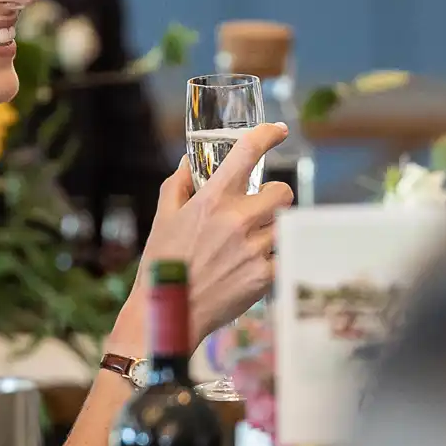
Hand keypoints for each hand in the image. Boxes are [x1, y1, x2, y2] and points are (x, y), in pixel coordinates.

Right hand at [128, 123, 292, 350]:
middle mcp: (237, 220)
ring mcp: (254, 249)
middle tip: (258, 209)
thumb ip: (178, 184)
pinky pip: (282, 256)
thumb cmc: (161, 265)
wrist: (168, 314)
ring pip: (284, 225)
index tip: (279, 131)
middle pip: (283, 192)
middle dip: (274, 197)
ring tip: (250, 244)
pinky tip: (252, 266)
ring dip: (272, 230)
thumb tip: (188, 161)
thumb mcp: (162, 218)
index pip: (247, 153)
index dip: (268, 135)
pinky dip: (272, 259)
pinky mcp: (264, 276)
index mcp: (212, 200)